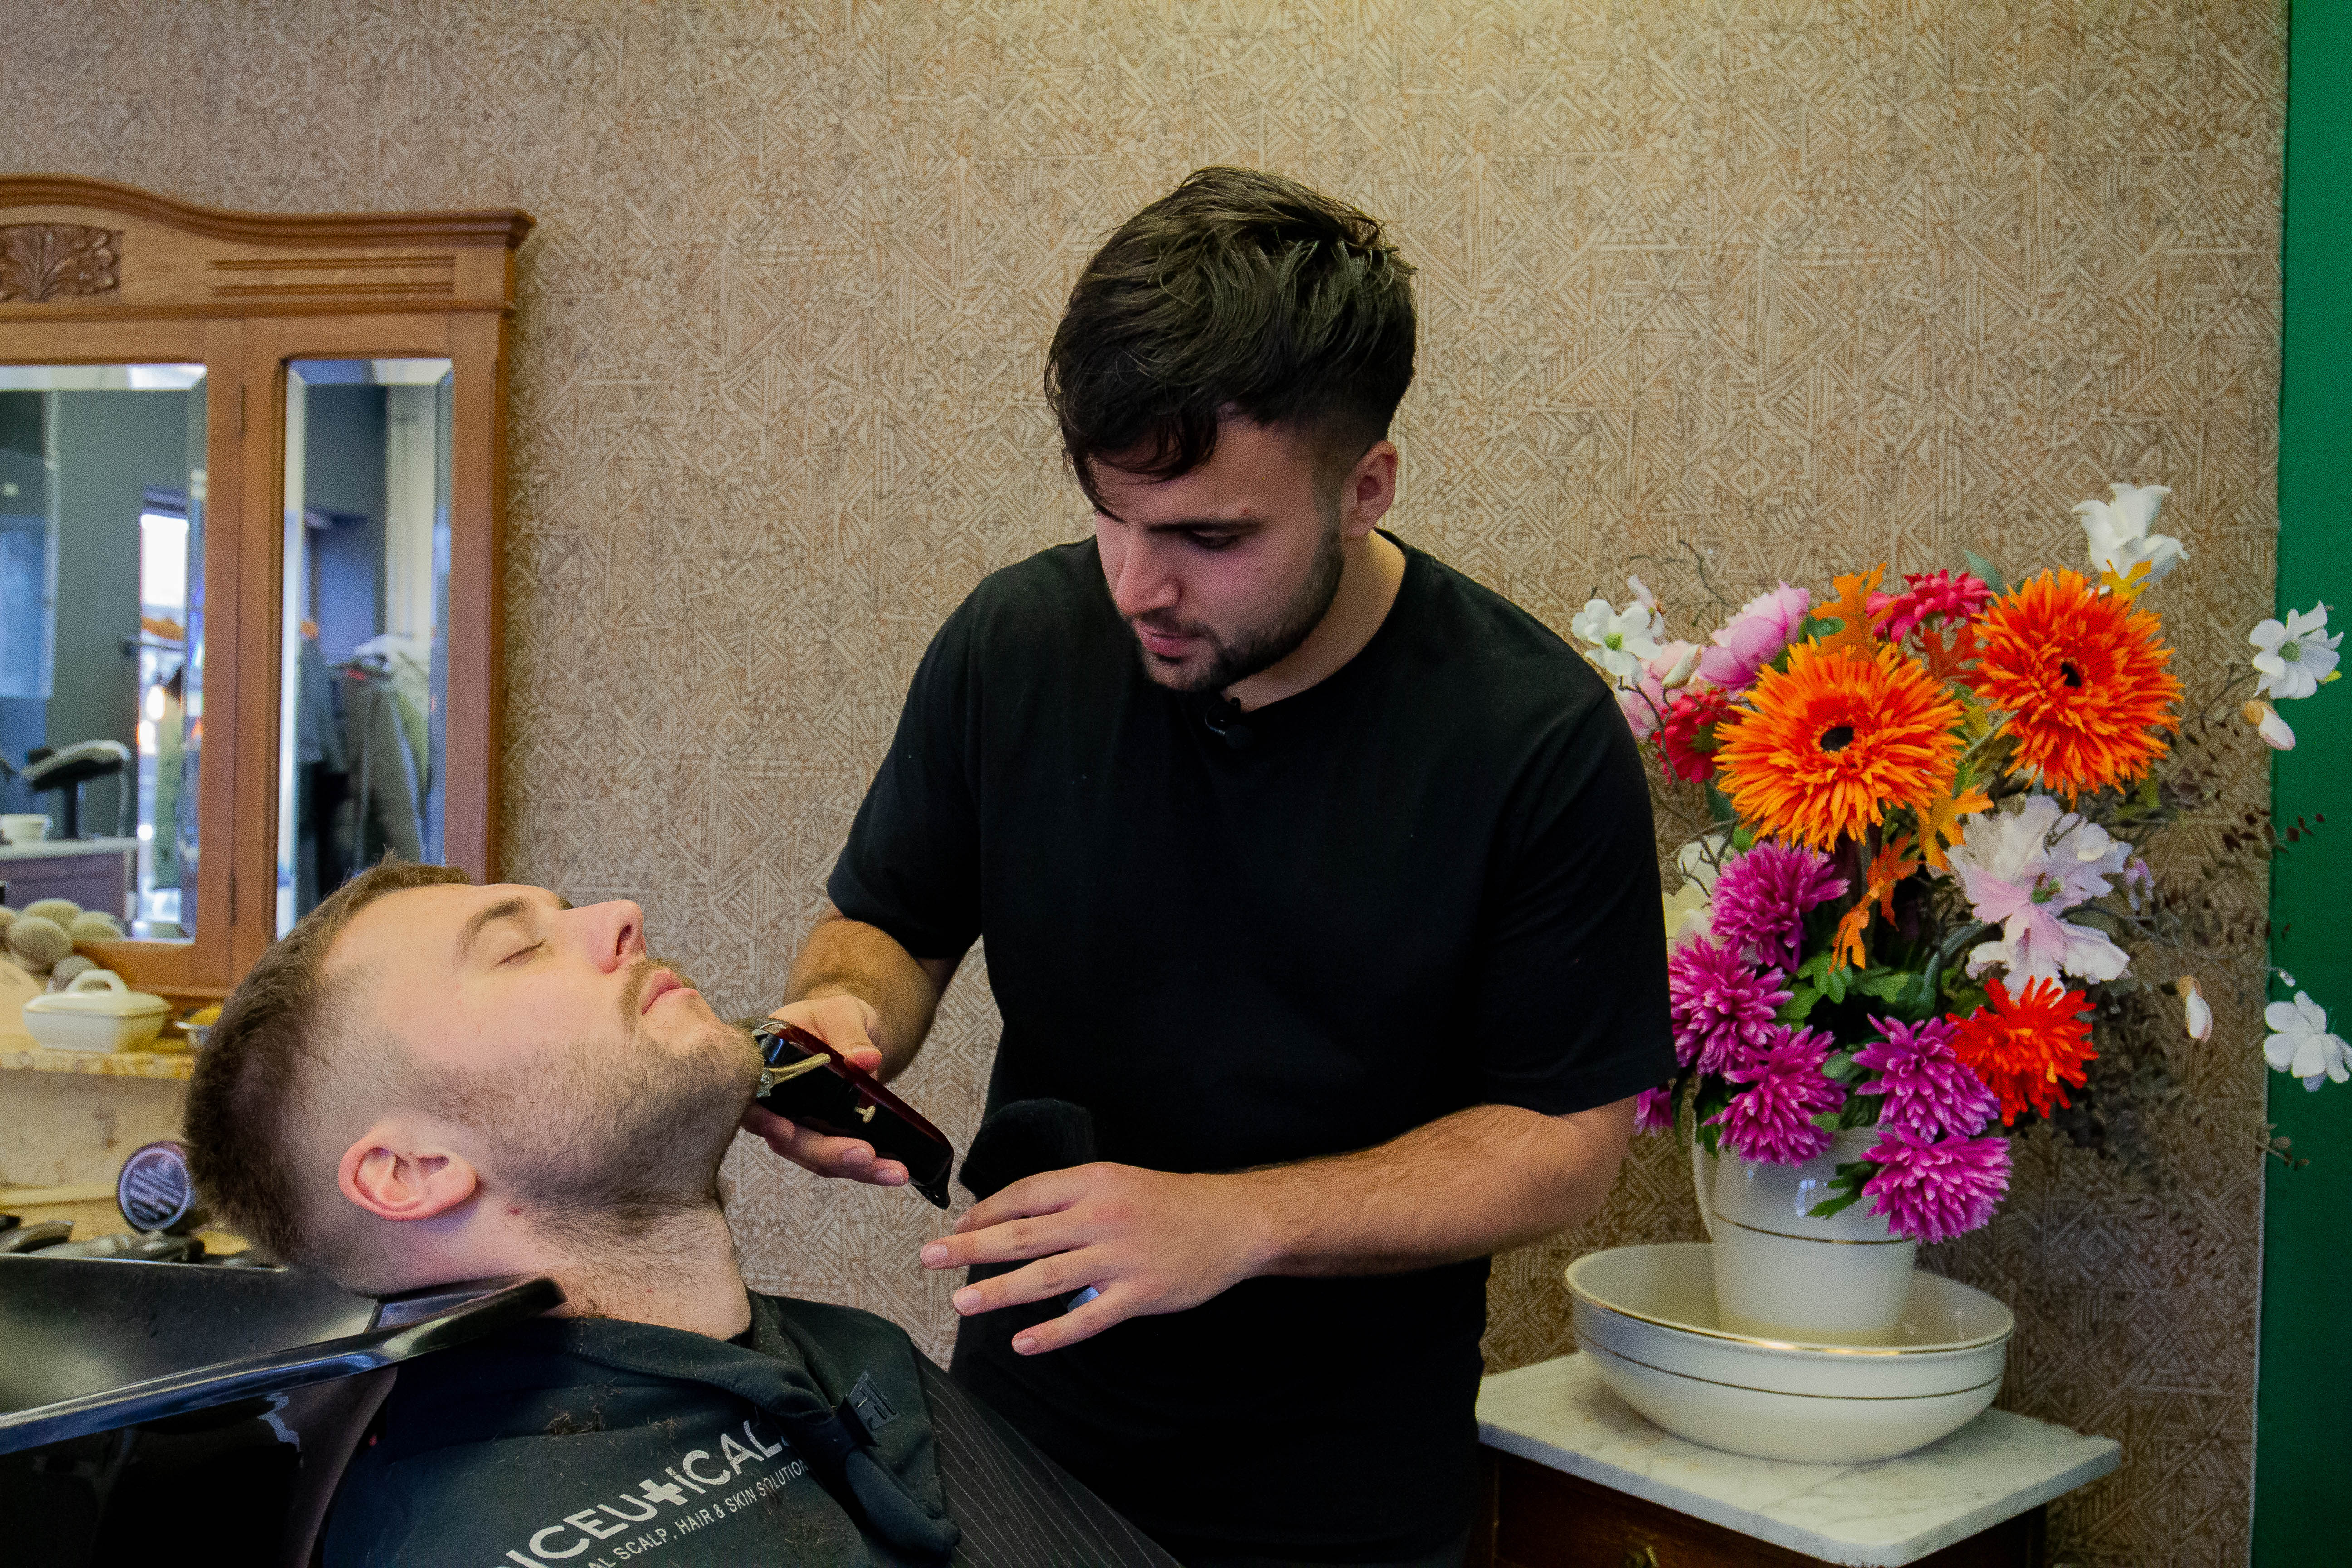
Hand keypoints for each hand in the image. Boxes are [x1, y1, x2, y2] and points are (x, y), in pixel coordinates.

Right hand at [738, 993, 908, 1188]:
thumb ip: (848, 1033)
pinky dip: (866, 1168)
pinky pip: (839, 1157)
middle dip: (827, 1153)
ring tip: (895, 1172)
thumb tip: (866, 1059)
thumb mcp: (839, 1013)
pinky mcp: (824, 1136)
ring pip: (817, 1157)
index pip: (752, 1103)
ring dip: (855, 1169)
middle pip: (789, 1141)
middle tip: (865, 1154)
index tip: (783, 1130)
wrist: (846, 1028)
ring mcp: (799, 1125)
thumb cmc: (830, 1016)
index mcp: (762, 1071)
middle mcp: (775, 1107)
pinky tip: (894, 1171)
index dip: (763, 1121)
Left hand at [919, 1163, 1264, 1353]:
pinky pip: (1087, 1318)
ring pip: (1047, 1276)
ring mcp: (1120, 1258)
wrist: (1233, 1222)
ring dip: (999, 1290)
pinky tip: (1023, 1342)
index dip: (986, 1212)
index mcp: (1093, 1182)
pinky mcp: (1139, 1294)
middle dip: (972, 1247)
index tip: (957, 1225)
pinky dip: (1053, 1332)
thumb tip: (1013, 1218)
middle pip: (1024, 1234)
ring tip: (961, 1302)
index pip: (1025, 1195)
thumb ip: (1071, 1198)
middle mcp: (1101, 1217)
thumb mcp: (1118, 1182)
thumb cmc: (1170, 1202)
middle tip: (931, 1256)